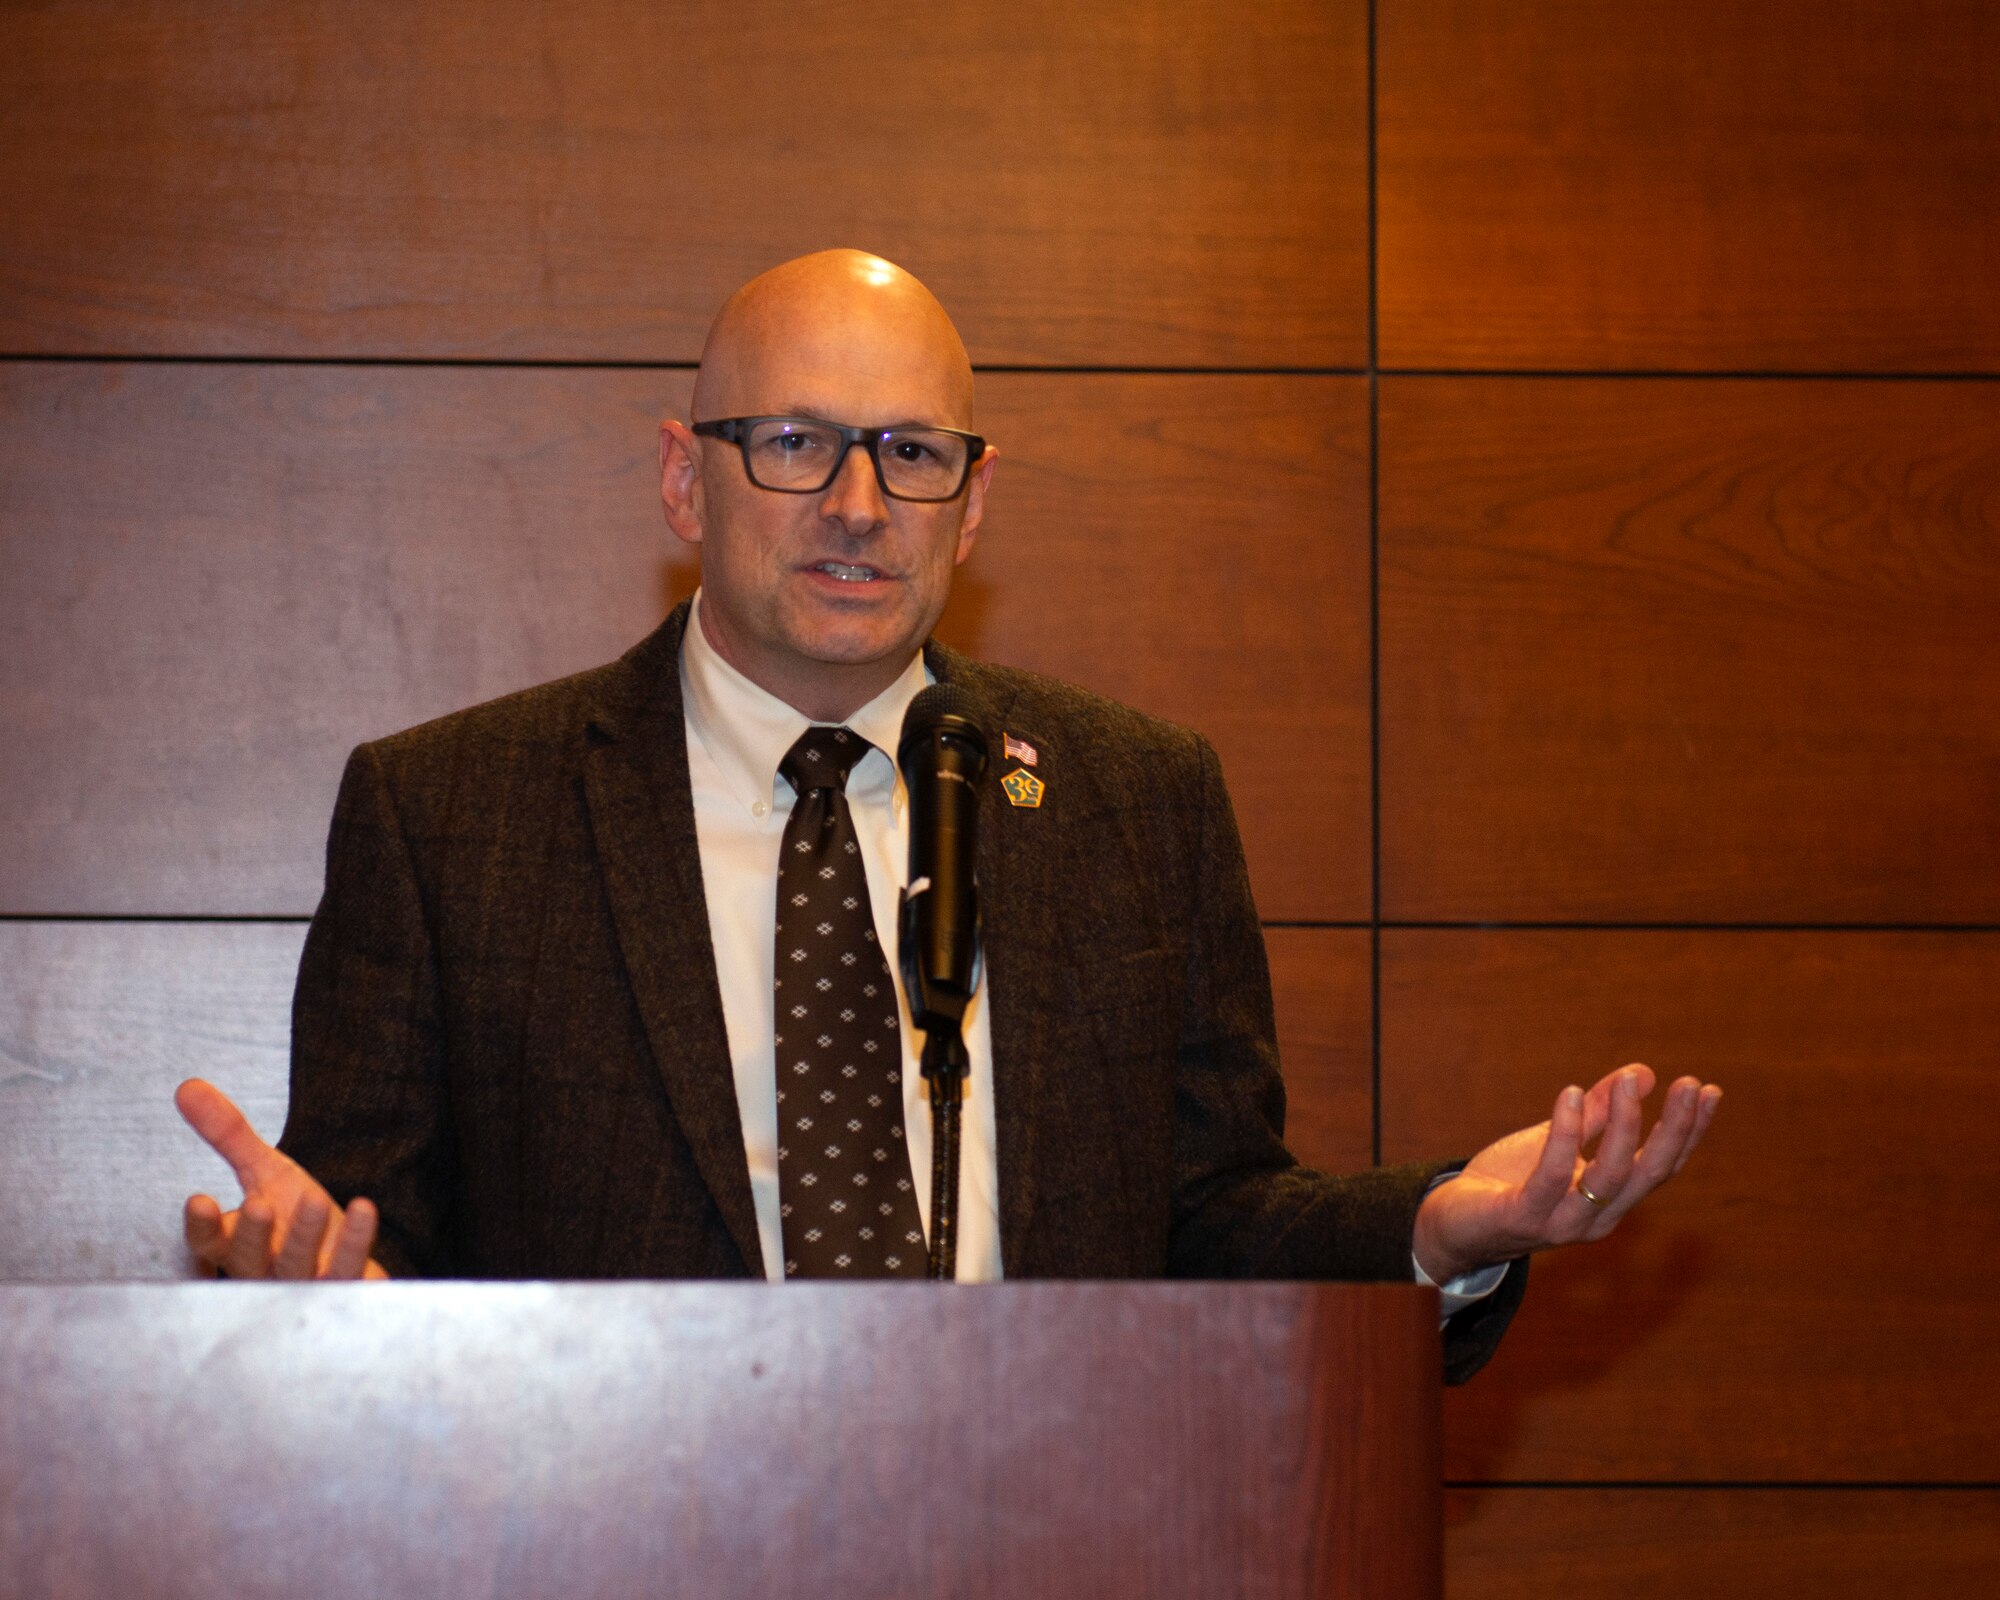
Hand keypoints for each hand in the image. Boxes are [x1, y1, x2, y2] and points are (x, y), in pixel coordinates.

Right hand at [175, 1078, 387, 1278]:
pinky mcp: (345, 1287)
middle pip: (249, 1258)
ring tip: (314, 1201)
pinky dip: (356, 1240)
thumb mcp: (264, 1172)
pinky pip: (349, 1267)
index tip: (199, 1201)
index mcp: (237, 1244)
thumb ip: (227, 1136)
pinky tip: (364, 1210)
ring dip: (304, 1235)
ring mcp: (304, 1283)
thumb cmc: (296, 1218)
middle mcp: (265, 1269)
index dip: (202, 1226)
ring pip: (298, 1264)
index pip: (208, 1242)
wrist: (345, 1257)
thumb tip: (188, 1087)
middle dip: (252, 1234)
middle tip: (258, 1205)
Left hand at [1413, 1064, 1721, 1284]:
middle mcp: (1597, 1216)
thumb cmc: (1510, 1182)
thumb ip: (1597, 1113)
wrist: (1453, 1225)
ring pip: (1610, 1175)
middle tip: (1689, 1085)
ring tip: (1630, 1082)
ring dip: (1624, 1125)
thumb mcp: (1558, 1140)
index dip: (1688, 1131)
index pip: (1661, 1165)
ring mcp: (1563, 1221)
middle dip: (1674, 1129)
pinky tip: (1569, 1095)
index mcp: (1611, 1200)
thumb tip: (1641, 1073)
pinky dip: (1566, 1134)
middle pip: (1648, 1173)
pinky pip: (1554, 1175)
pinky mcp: (1525, 1217)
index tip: (1709, 1091)